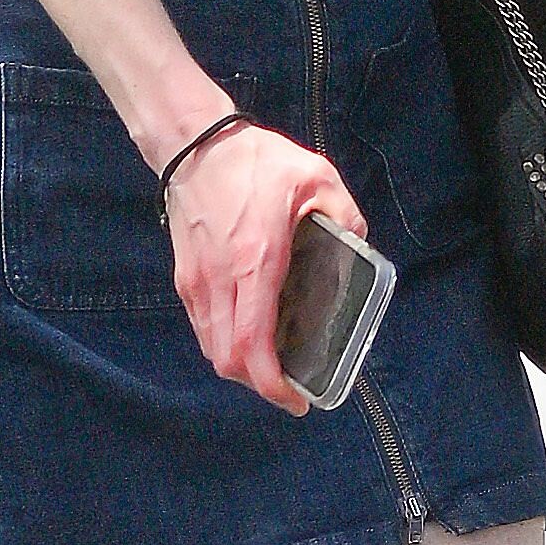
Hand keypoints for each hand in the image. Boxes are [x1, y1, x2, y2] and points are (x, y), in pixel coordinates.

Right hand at [165, 117, 365, 414]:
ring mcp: (197, 282)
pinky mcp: (186, 277)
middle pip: (229, 359)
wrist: (193, 143)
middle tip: (291, 386)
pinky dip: (225, 342)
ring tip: (272, 363)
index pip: (252, 344)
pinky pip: (203, 327)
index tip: (295, 400)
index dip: (271, 385)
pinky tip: (250, 332)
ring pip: (213, 348)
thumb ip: (344, 214)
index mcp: (255, 263)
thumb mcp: (315, 177)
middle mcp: (220, 281)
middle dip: (259, 383)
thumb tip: (359, 245)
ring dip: (241, 365)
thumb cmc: (253, 161)